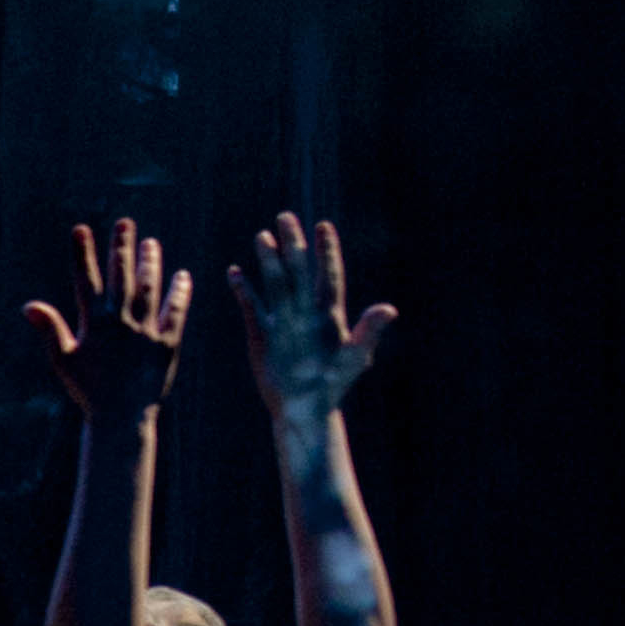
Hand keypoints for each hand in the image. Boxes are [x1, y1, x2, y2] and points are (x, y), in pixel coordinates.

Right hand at [21, 216, 191, 420]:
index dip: (84, 254)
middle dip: (122, 248)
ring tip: (152, 244)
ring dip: (151, 264)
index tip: (81, 229)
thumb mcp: (64, 360)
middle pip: (122, 277)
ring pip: (149, 289)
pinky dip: (180, 293)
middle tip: (125, 223)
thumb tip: (29, 306)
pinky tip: (183, 277)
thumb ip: (49, 329)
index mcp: (95, 324)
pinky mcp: (167, 343)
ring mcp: (146, 330)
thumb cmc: (89, 391)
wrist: (121, 417)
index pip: (87, 281)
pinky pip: (175, 312)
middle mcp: (122, 321)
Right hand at [236, 211, 392, 433]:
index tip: (323, 226)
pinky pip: (251, 306)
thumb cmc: (332, 386)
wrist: (302, 408)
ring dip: (268, 261)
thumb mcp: (353, 358)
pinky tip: (235, 272)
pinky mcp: (261, 334)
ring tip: (261, 237)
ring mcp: (282, 321)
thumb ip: (369, 331)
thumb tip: (389, 309)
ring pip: (275, 283)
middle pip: (299, 271)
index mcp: (329, 314)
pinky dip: (243, 290)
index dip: (326, 251)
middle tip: (285, 217)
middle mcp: (305, 311)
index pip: (328, 274)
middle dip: (293, 244)